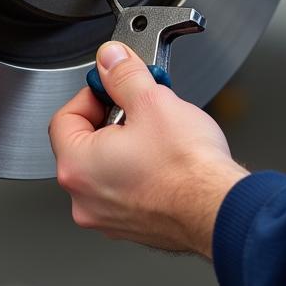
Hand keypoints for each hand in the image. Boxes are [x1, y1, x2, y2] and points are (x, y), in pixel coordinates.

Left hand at [49, 41, 248, 256]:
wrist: (221, 210)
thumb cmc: (188, 170)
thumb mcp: (151, 101)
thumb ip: (123, 74)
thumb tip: (111, 59)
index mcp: (77, 167)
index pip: (64, 117)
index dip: (92, 95)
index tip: (113, 88)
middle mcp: (85, 199)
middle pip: (85, 142)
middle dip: (113, 118)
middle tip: (140, 108)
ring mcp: (108, 217)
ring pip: (106, 166)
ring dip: (127, 144)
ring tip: (157, 133)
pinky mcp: (133, 226)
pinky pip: (125, 187)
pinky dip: (140, 170)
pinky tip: (165, 158)